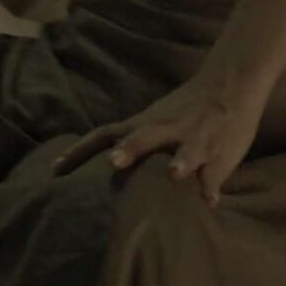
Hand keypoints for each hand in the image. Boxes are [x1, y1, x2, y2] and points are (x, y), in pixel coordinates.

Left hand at [53, 60, 266, 205]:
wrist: (231, 82)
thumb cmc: (187, 108)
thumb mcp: (155, 119)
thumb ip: (132, 140)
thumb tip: (103, 166)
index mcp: (146, 123)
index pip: (105, 134)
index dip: (80, 151)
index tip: (55, 170)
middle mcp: (167, 129)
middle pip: (145, 136)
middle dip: (131, 149)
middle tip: (113, 162)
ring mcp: (195, 141)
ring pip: (186, 150)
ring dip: (179, 162)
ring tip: (174, 175)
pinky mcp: (219, 153)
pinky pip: (215, 172)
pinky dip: (212, 186)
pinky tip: (209, 203)